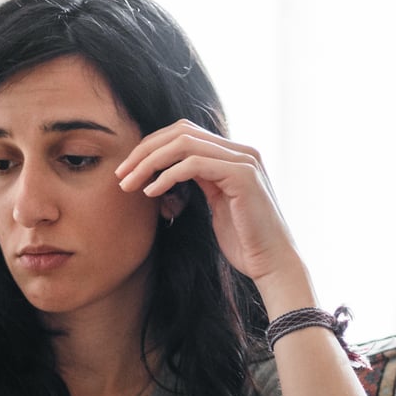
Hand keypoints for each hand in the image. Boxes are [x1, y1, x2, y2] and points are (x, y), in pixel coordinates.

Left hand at [114, 119, 304, 285]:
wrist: (274, 264)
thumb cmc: (245, 243)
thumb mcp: (217, 205)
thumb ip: (201, 182)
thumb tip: (168, 172)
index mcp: (235, 155)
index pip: (185, 133)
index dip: (152, 147)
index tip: (128, 170)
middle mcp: (241, 151)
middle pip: (181, 131)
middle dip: (145, 150)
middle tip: (121, 174)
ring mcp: (244, 161)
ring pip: (184, 144)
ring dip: (150, 162)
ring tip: (129, 183)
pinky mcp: (243, 176)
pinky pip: (194, 164)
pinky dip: (167, 175)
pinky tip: (152, 192)